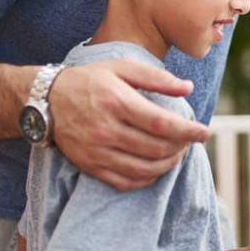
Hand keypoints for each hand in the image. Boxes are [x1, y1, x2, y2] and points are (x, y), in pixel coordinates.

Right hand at [49, 59, 206, 190]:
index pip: (162, 124)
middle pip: (156, 148)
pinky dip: (147, 178)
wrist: (45, 100)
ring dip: (168, 164)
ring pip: (144, 168)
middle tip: (190, 141)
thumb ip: (157, 78)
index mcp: (118, 102)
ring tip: (177, 154)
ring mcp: (97, 151)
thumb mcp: (122, 68)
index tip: (204, 132)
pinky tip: (156, 168)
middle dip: (181, 147)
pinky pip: (125, 182)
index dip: (188, 131)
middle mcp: (107, 130)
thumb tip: (188, 88)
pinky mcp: (90, 166)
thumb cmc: (90, 80)